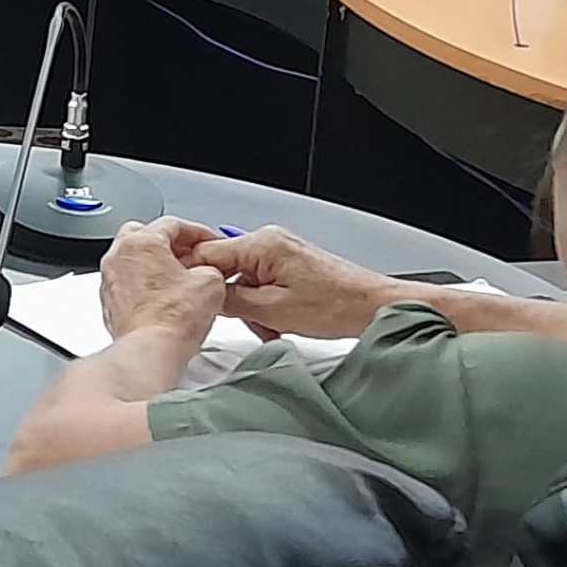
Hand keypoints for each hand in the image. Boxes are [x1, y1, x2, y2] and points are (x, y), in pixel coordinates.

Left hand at [96, 219, 228, 346]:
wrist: (151, 349)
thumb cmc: (172, 318)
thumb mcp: (211, 281)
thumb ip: (211, 265)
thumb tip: (207, 271)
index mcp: (141, 242)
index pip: (172, 223)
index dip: (197, 232)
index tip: (208, 242)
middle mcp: (119, 257)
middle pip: (145, 235)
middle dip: (169, 244)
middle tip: (190, 257)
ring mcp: (109, 280)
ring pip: (134, 260)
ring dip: (155, 265)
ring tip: (179, 280)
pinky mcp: (109, 303)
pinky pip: (127, 284)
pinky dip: (144, 286)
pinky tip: (163, 300)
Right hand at [192, 224, 403, 339]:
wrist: (374, 307)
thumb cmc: (337, 305)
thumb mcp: (272, 310)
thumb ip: (230, 301)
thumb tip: (205, 299)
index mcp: (262, 243)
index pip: (206, 255)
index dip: (196, 282)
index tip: (192, 302)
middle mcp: (270, 241)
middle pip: (226, 270)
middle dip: (232, 301)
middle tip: (249, 321)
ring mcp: (282, 251)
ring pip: (244, 281)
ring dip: (252, 308)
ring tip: (273, 326)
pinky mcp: (292, 264)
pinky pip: (262, 283)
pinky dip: (265, 305)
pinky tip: (280, 322)